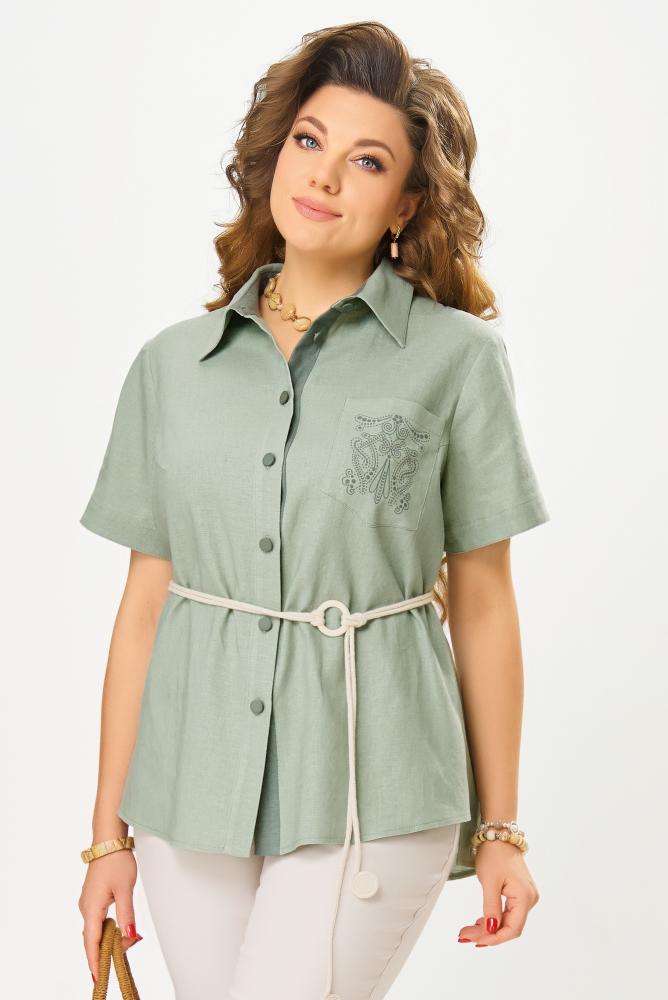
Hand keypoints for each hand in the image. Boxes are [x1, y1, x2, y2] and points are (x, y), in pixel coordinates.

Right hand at [78, 848, 142, 983]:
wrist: (108, 841)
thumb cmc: (116, 862)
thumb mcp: (126, 889)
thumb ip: (127, 914)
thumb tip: (129, 935)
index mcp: (91, 908)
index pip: (91, 942)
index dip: (94, 961)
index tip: (98, 978)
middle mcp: (86, 908)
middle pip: (93, 938)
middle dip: (108, 949)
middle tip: (130, 947)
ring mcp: (88, 903)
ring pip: (96, 929)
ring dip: (110, 938)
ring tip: (130, 939)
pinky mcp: (92, 898)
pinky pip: (97, 920)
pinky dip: (108, 928)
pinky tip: (120, 928)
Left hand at [457, 841, 539, 945]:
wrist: (499, 834)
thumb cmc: (494, 854)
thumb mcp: (489, 881)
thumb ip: (491, 907)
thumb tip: (491, 930)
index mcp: (525, 897)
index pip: (513, 929)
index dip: (495, 938)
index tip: (476, 942)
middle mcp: (529, 899)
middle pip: (509, 926)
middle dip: (487, 933)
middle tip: (464, 935)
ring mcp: (525, 896)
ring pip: (507, 921)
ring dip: (488, 927)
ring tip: (467, 931)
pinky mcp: (519, 893)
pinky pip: (507, 912)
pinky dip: (493, 918)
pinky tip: (479, 922)